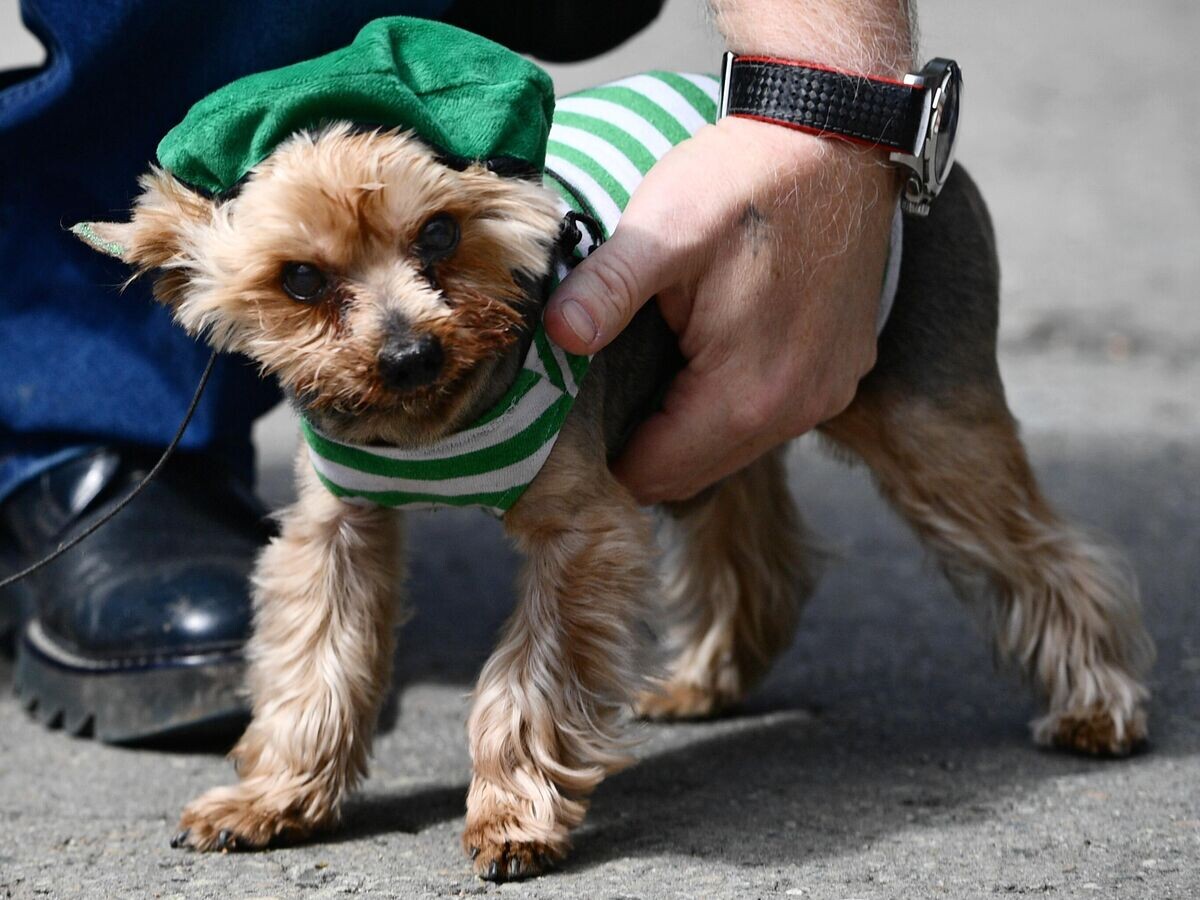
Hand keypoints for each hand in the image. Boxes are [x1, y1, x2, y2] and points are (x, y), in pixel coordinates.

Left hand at [544, 115, 899, 502]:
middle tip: (600, 407)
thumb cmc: (748, 180)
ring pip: (734, 449)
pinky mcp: (842, 373)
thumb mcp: (664, 230)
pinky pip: (771, 418)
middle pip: (695, 471)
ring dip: (688, 430)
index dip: (609, 460)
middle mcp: (796, 411)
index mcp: (747, 393)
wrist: (840, 139)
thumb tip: (560, 337)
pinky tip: (705, 363)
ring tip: (649, 380)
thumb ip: (608, 290)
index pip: (658, 471)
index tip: (573, 432)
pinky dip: (731, 407)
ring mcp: (827, 394)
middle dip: (644, 450)